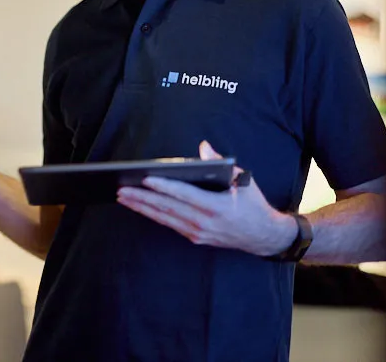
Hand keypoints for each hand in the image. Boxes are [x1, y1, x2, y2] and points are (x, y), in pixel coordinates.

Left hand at [116, 141, 297, 256]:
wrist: (263, 236)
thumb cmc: (252, 204)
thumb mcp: (243, 180)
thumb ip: (220, 163)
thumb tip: (203, 147)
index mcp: (217, 206)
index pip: (184, 194)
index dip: (163, 186)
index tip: (145, 178)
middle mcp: (205, 222)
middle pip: (167, 207)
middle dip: (142, 198)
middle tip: (121, 189)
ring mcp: (198, 232)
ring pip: (164, 218)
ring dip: (141, 207)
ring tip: (123, 197)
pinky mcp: (195, 237)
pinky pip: (169, 224)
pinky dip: (153, 214)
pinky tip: (139, 206)